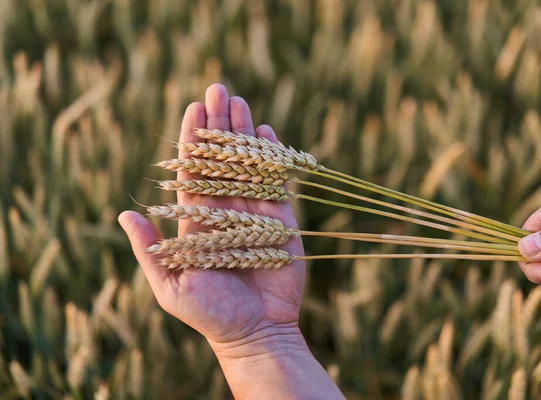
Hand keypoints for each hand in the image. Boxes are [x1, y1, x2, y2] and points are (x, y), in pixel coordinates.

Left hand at [118, 84, 305, 348]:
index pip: (193, 171)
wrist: (254, 332)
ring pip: (247, 164)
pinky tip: (267, 133)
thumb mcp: (170, 286)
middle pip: (221, 159)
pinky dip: (272, 157)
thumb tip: (124, 214)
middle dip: (219, 124)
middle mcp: (225, 210)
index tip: (192, 108)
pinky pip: (276, 182)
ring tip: (239, 101)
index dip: (193, 140)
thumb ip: (150, 249)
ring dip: (244, 132)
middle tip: (217, 89)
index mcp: (197, 221)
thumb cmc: (209, 315)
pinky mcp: (280, 220)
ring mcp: (254, 212)